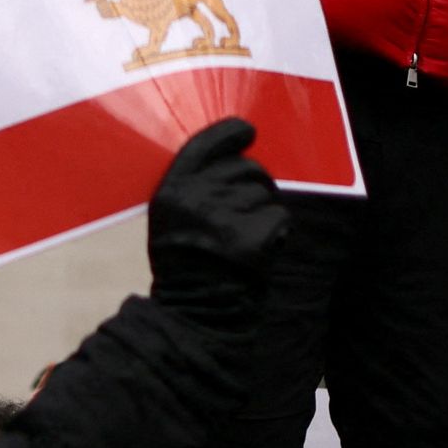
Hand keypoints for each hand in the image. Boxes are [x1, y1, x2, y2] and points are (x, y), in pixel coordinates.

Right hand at [147, 118, 286, 307]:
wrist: (195, 315)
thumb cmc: (185, 266)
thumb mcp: (169, 220)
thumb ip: (193, 186)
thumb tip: (236, 153)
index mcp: (171, 191)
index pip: (207, 143)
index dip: (232, 132)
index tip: (248, 133)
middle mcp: (196, 198)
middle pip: (246, 167)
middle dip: (255, 184)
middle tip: (247, 212)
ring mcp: (226, 218)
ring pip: (265, 192)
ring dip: (265, 211)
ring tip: (247, 237)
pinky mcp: (254, 238)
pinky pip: (279, 215)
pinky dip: (277, 231)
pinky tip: (261, 250)